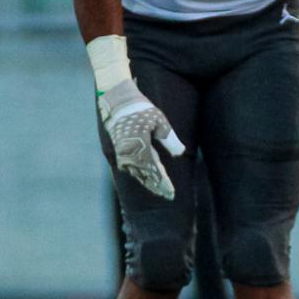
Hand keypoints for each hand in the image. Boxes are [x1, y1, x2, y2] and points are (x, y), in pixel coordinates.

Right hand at [98, 76, 185, 201]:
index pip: (153, 169)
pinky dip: (140, 175)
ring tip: (158, 189)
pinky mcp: (120, 152)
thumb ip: (169, 138)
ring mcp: (122, 154)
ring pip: (137, 173)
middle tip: (168, 195)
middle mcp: (129, 153)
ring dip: (148, 182)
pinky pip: (131, 168)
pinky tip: (146, 178)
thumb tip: (180, 153)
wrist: (117, 103)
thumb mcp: (159, 120)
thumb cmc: (141, 109)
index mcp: (140, 146)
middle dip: (156, 185)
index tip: (171, 192)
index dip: (162, 182)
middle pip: (145, 175)